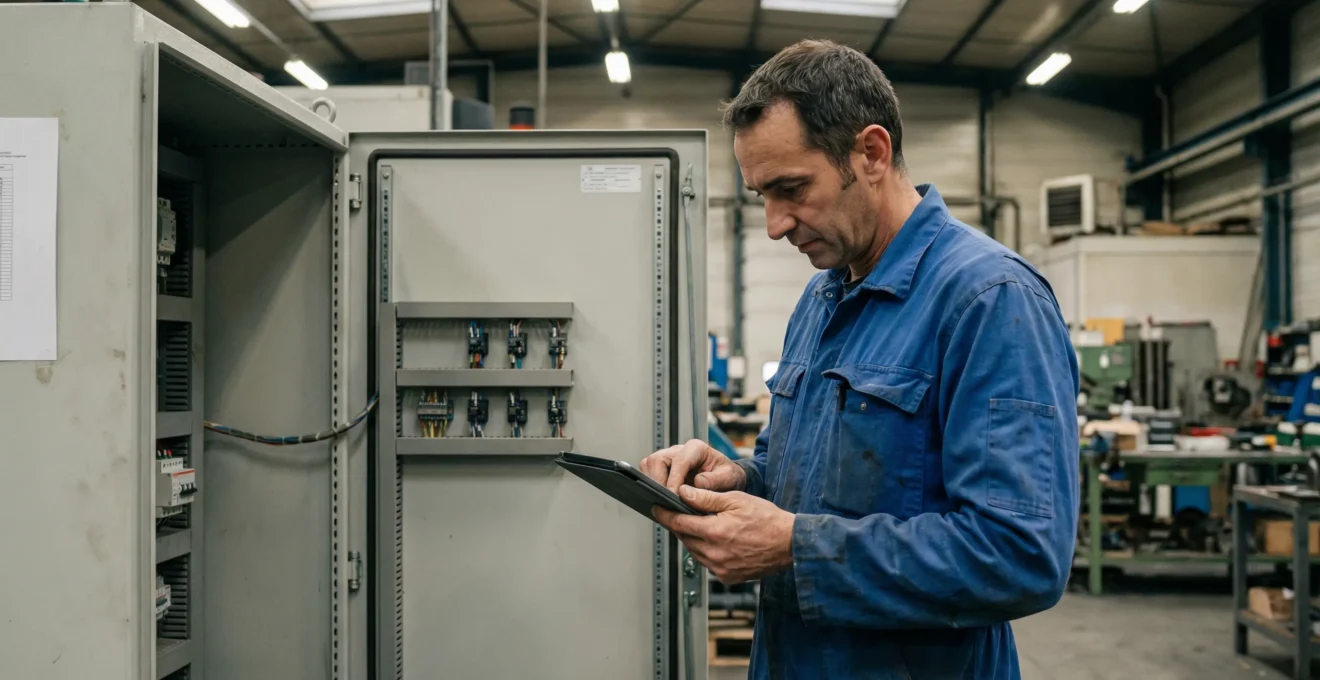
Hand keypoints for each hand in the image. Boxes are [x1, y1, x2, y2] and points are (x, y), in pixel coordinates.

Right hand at [640, 439, 745, 493]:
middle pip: (657, 459)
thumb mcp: (728, 477)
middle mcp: (680, 451)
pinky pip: (649, 472)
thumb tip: (697, 483)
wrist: (726, 480)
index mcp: (697, 449)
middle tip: (665, 499)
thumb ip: (715, 480)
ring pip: (649, 464)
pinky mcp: (663, 468)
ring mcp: (669, 459)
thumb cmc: (727, 476)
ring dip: (652, 482)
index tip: (674, 494)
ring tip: (662, 499)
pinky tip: (660, 498)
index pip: (679, 460)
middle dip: (658, 481)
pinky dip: (651, 485)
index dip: (674, 478)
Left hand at [653, 485, 794, 584]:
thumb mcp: (736, 500)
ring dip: (694, 539)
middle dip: (681, 525)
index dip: (665, 515)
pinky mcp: (728, 577)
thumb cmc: (767, 519)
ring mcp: (720, 569)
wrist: (790, 544)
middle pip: (685, 538)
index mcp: (714, 532)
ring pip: (695, 552)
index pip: (679, 524)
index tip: (656, 509)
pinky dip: (707, 552)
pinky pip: (708, 563)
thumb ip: (706, 498)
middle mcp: (714, 554)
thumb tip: (683, 494)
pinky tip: (717, 542)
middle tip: (680, 514)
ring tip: (703, 526)